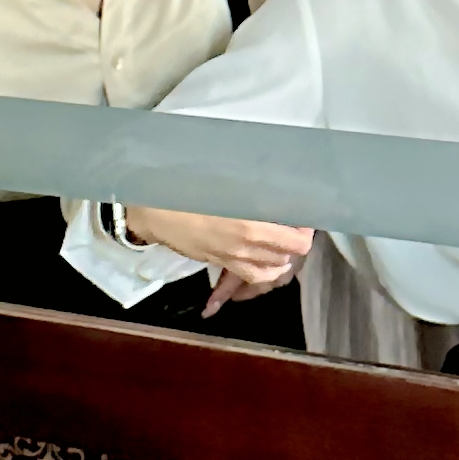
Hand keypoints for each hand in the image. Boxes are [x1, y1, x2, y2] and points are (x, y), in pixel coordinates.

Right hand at [120, 207, 313, 314]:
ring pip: (275, 267)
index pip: (298, 240)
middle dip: (295, 238)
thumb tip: (278, 190)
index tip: (301, 214)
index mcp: (252, 225)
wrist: (154, 212)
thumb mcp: (226, 184)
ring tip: (280, 238)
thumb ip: (255, 191)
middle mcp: (248, 247)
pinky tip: (267, 259)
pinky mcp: (222, 263)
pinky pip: (254, 275)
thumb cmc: (188, 189)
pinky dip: (266, 270)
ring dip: (283, 254)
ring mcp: (235, 258)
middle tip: (291, 222)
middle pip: (290, 253)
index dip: (305, 228)